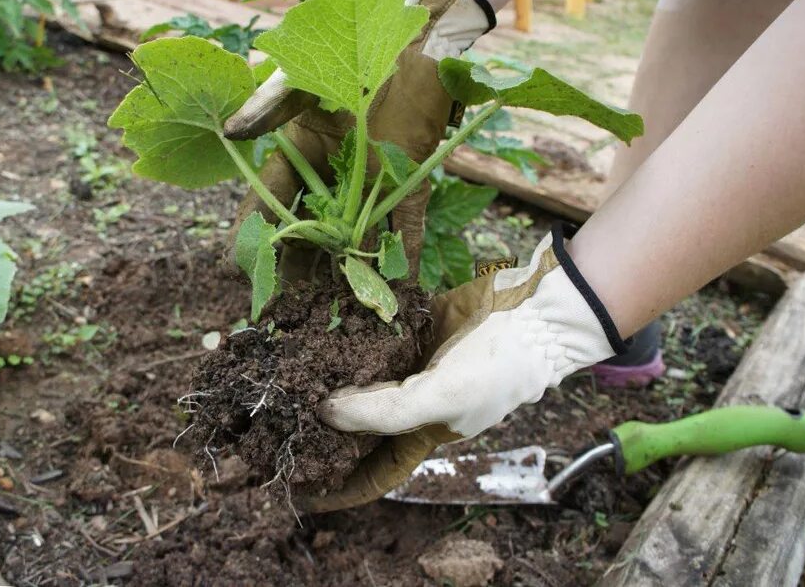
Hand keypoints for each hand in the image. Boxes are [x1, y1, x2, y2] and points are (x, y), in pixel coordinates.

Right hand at [225, 0, 494, 278]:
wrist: (415, 44)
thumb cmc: (352, 53)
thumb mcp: (303, 78)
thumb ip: (270, 104)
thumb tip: (231, 131)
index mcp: (296, 156)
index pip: (268, 204)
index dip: (255, 236)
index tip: (244, 269)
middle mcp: (330, 179)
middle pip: (311, 233)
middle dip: (302, 269)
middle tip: (298, 305)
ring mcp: (370, 186)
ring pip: (355, 239)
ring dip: (350, 272)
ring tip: (345, 307)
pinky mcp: (408, 186)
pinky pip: (406, 227)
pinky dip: (405, 255)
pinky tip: (403, 285)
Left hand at [302, 224, 627, 511]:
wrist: (531, 315)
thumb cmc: (494, 371)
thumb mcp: (438, 399)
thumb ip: (381, 411)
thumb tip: (324, 411)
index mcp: (419, 434)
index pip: (371, 473)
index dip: (336, 487)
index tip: (295, 490)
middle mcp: (408, 403)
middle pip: (355, 424)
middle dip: (318, 427)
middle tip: (272, 422)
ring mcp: (408, 365)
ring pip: (356, 377)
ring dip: (325, 376)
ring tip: (283, 375)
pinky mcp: (409, 328)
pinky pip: (368, 334)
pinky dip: (343, 332)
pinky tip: (312, 327)